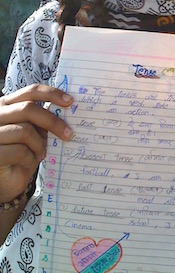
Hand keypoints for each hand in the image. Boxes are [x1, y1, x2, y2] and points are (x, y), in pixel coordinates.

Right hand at [0, 85, 73, 203]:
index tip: (70, 101)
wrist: (3, 181)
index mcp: (7, 105)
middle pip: (29, 109)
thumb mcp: (32, 133)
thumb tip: (67, 109)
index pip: (31, 91)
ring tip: (41, 154)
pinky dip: (30, 158)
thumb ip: (41, 119)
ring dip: (39, 145)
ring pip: (25, 131)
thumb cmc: (18, 154)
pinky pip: (20, 151)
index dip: (51, 94)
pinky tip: (28, 162)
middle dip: (53, 122)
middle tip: (69, 133)